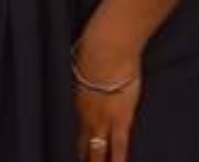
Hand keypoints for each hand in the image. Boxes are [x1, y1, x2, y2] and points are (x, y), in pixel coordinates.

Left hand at [73, 43, 142, 161]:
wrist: (107, 48)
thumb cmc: (96, 47)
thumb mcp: (86, 65)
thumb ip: (88, 77)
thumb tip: (88, 73)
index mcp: (78, 100)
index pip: (78, 130)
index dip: (80, 145)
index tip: (81, 154)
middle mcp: (87, 115)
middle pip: (85, 144)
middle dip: (85, 159)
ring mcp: (102, 120)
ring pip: (98, 151)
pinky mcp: (120, 120)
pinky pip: (118, 148)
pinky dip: (118, 161)